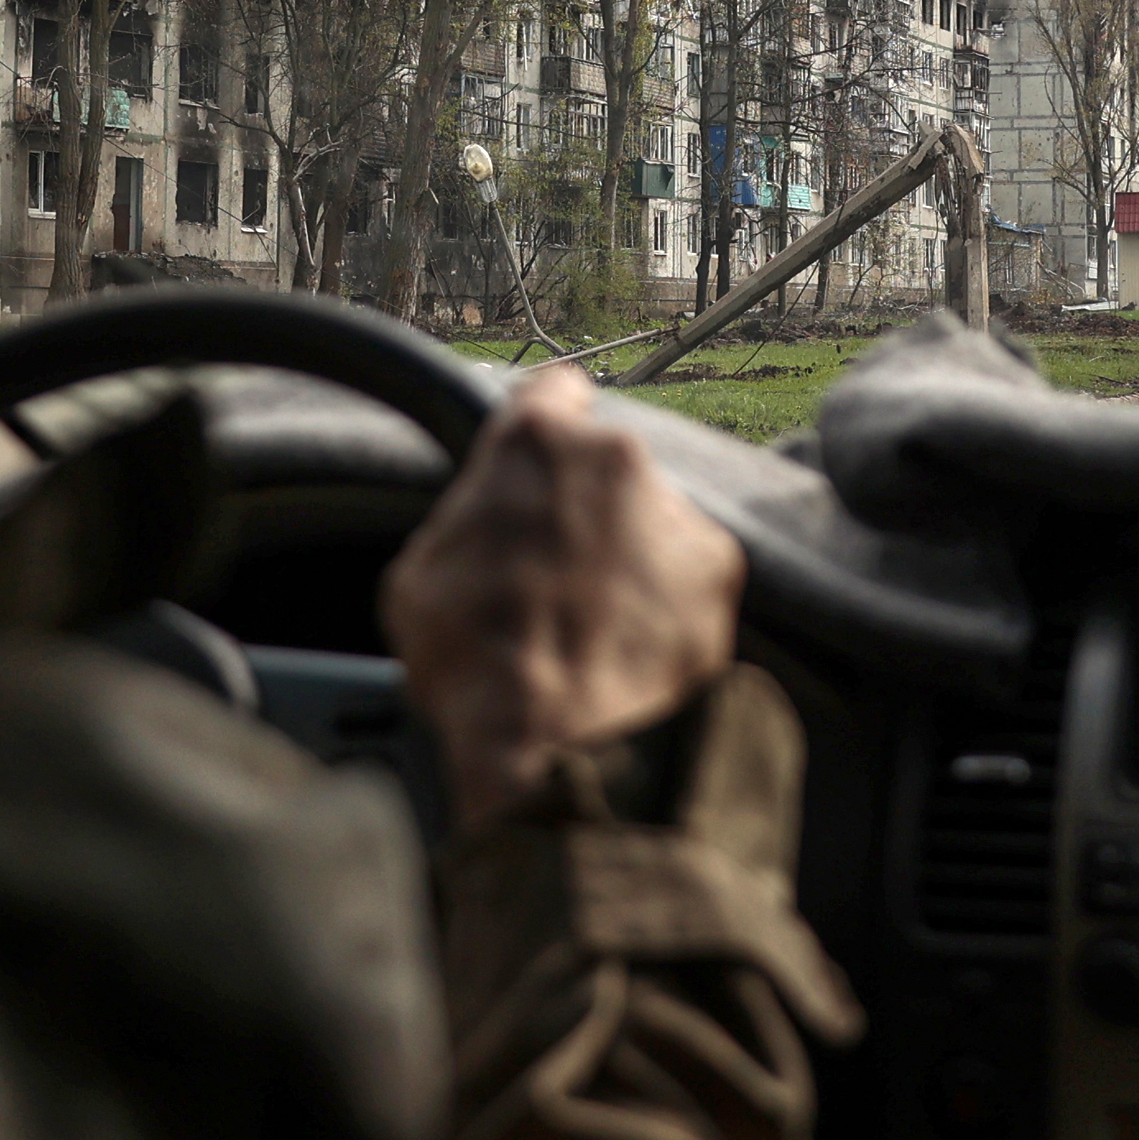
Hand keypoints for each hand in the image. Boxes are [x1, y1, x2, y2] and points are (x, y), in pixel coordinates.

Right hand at [382, 362, 743, 832]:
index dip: (546, 427)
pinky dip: (669, 602)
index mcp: (534, 442)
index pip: (551, 394)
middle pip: (605, 467)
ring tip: (600, 625)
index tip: (546, 457)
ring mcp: (674, 510)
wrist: (554, 744)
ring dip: (631, 556)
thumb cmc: (471, 664)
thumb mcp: (420, 579)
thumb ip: (466, 527)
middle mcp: (614, 457)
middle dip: (587, 509)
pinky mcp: (718, 569)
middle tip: (561, 573)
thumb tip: (481, 532)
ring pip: (652, 520)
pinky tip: (635, 648)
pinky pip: (689, 574)